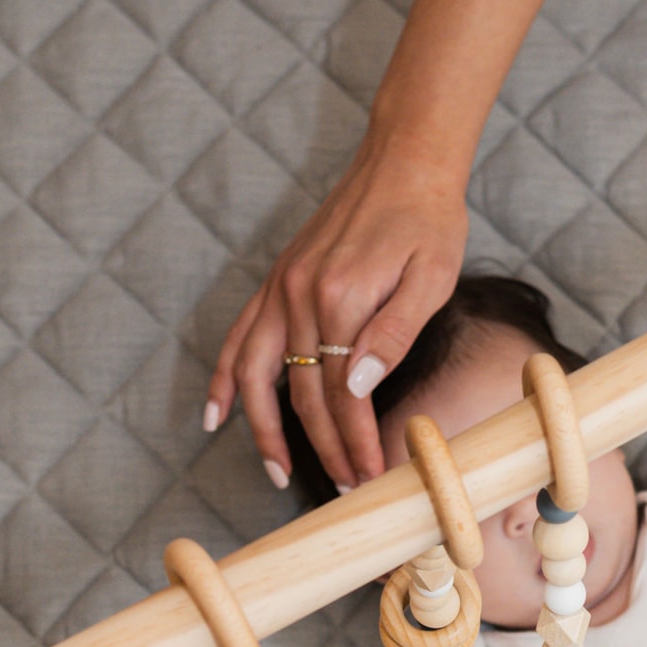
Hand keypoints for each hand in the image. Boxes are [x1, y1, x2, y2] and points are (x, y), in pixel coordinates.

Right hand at [205, 130, 469, 492]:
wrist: (404, 160)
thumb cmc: (429, 219)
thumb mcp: (431, 278)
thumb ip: (393, 334)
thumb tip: (355, 386)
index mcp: (340, 298)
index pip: (342, 394)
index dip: (355, 441)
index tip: (370, 476)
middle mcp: (299, 295)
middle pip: (302, 393)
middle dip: (322, 447)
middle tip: (344, 486)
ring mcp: (281, 287)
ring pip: (254, 373)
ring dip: (262, 427)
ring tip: (276, 471)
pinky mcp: (278, 280)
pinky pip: (239, 337)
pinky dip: (222, 378)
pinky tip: (215, 415)